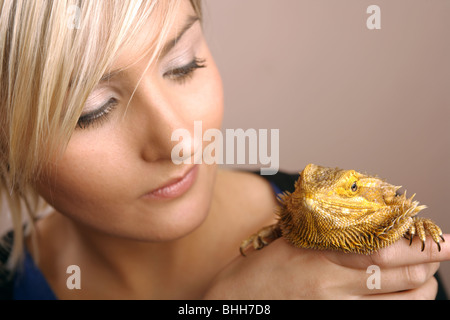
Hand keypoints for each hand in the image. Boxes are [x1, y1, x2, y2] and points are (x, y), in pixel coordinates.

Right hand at [203, 234, 449, 298]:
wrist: (238, 301)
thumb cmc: (261, 268)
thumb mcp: (292, 240)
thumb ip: (330, 232)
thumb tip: (370, 222)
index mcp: (319, 254)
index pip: (384, 247)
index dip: (420, 243)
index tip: (442, 237)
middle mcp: (332, 286)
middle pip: (401, 277)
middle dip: (431, 263)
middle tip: (440, 250)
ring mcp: (336, 309)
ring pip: (401, 304)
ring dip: (424, 287)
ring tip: (426, 274)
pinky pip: (384, 318)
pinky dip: (402, 305)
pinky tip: (403, 295)